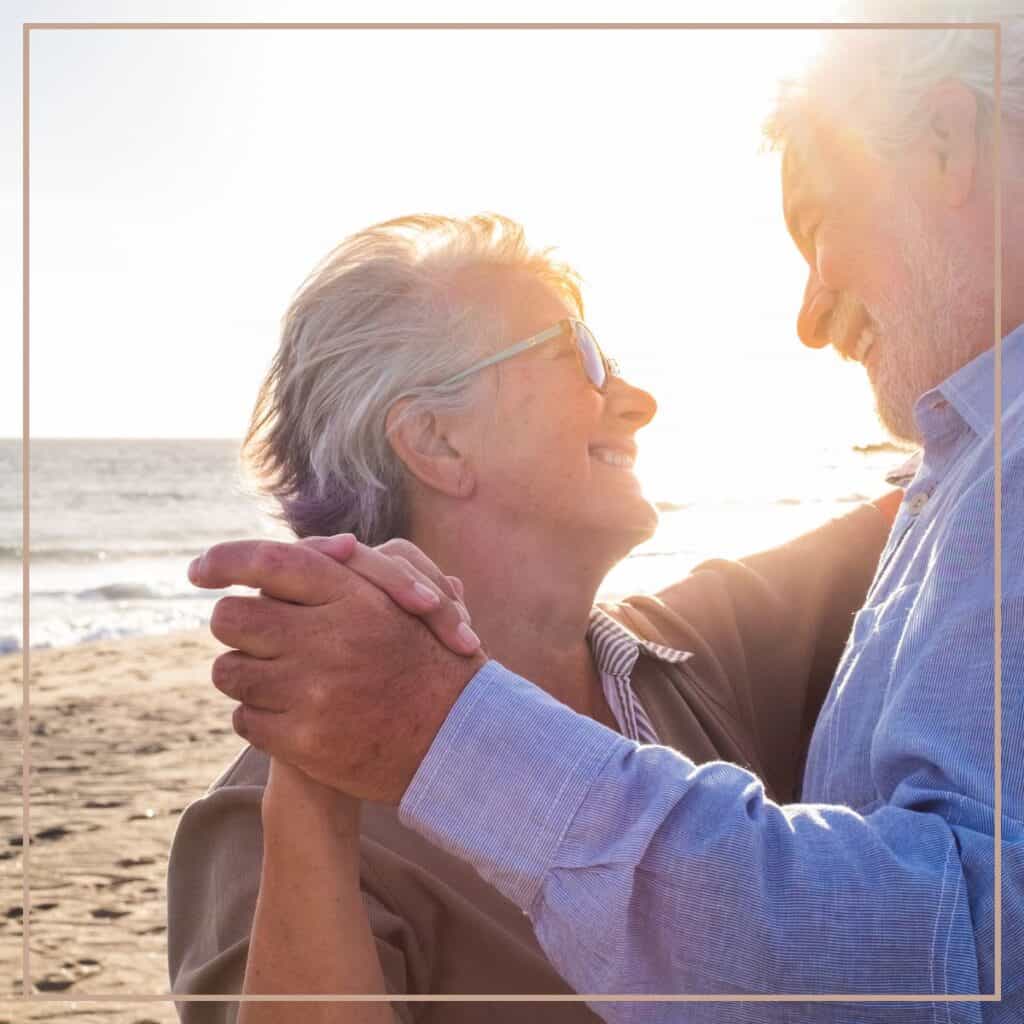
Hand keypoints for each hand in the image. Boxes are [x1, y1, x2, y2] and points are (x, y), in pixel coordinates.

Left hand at [189, 539, 487, 803]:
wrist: (457, 737)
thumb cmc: (424, 659)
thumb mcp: (396, 601)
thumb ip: (340, 573)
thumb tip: (276, 561)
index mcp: (353, 595)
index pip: (269, 561)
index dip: (225, 560)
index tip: (199, 571)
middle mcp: (329, 638)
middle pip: (232, 617)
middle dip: (236, 625)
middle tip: (253, 636)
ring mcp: (313, 692)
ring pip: (229, 671)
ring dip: (245, 674)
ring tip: (277, 679)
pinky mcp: (304, 740)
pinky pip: (244, 718)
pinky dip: (258, 716)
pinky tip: (289, 714)